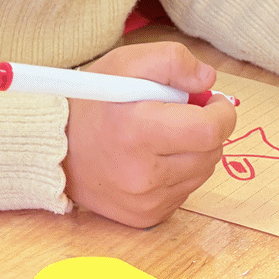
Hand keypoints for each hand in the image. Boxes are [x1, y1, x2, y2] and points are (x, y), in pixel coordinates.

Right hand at [63, 42, 236, 227]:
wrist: (57, 148)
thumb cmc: (95, 101)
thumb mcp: (128, 63)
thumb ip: (173, 61)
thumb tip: (208, 80)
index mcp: (138, 131)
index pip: (209, 130)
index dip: (221, 112)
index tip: (213, 101)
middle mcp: (142, 174)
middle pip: (211, 152)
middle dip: (208, 128)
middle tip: (185, 113)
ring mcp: (145, 200)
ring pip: (202, 172)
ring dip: (195, 150)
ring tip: (165, 135)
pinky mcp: (146, 217)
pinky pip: (185, 191)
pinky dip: (180, 172)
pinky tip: (156, 157)